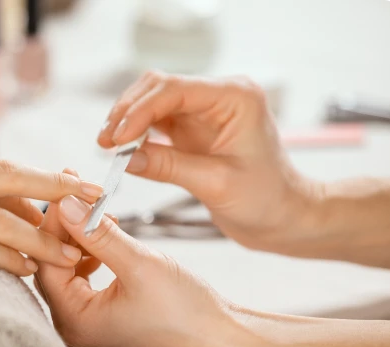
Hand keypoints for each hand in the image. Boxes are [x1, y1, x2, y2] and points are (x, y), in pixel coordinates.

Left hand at [35, 185, 261, 346]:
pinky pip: (83, 278)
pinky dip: (91, 253)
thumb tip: (66, 204)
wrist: (221, 340)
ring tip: (98, 212)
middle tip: (77, 193)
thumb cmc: (185, 311)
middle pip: (52, 267)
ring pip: (68, 269)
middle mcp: (73, 327)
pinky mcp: (103, 315)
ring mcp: (88, 323)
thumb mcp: (139, 264)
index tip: (66, 191)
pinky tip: (106, 235)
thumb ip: (98, 234)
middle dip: (65, 229)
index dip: (54, 225)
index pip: (46, 264)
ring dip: (79, 239)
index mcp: (74, 322)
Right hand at [98, 72, 321, 252]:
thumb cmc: (266, 200)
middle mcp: (219, 96)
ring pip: (152, 101)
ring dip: (127, 120)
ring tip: (108, 147)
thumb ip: (168, 166)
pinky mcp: (193, 128)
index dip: (139, 111)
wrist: (284, 217)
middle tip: (105, 143)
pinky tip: (121, 150)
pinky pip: (155, 121)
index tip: (116, 139)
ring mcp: (204, 111)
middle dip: (127, 112)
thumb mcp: (216, 184)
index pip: (174, 90)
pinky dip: (136, 133)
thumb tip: (124, 158)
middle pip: (158, 87)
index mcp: (235, 98)